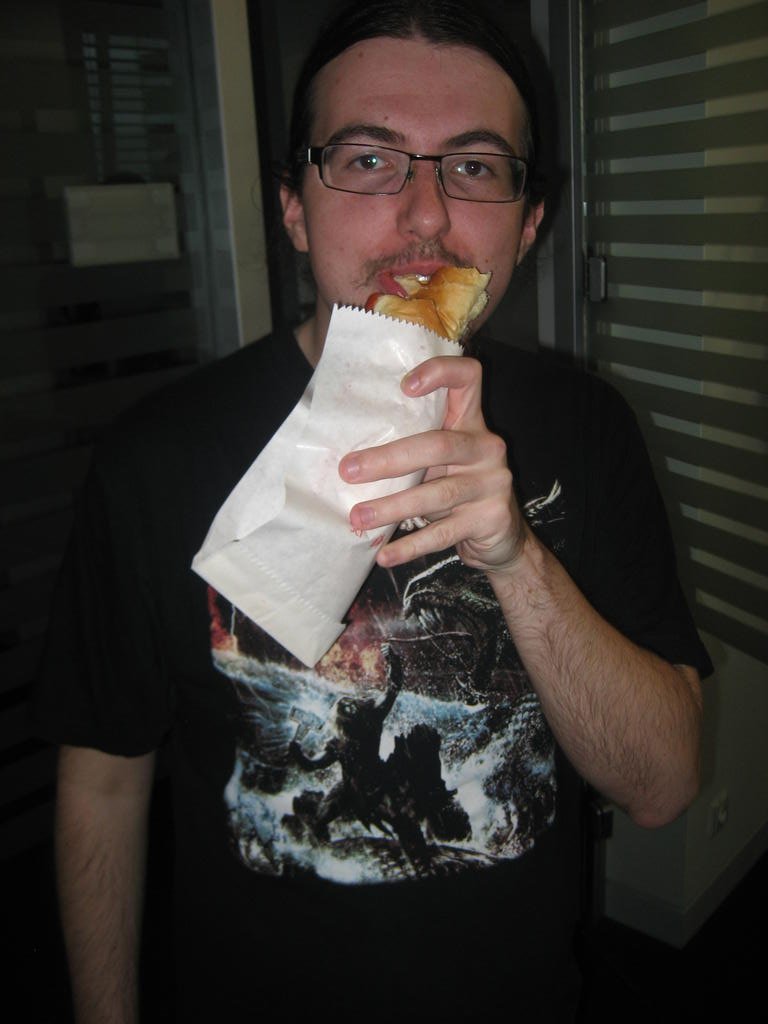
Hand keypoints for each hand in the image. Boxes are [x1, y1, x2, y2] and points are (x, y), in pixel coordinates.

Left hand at [339, 355, 527, 570]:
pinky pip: (443, 534)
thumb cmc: (459, 491)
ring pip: (438, 493)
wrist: (504, 538)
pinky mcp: (491, 520)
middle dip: (389, 459)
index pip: (468, 379)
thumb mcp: (443, 464)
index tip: (403, 386)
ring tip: (358, 518)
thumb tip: (349, 461)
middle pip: (439, 444)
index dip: (439, 373)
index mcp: (472, 423)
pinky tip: (385, 555)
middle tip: (348, 471)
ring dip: (392, 507)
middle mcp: (487, 448)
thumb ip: (414, 452)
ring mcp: (493, 484)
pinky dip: (410, 546)